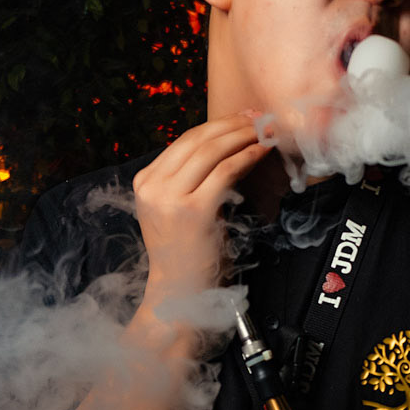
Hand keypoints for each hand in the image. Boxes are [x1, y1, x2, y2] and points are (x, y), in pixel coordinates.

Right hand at [129, 114, 269, 299]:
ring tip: (264, 130)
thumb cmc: (184, 252)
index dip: (216, 125)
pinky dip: (246, 157)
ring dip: (242, 136)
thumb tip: (223, 143)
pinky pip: (225, 172)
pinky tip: (261, 151)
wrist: (178, 292)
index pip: (183, 142)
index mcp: (145, 181)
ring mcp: (170, 198)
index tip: (241, 118)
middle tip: (257, 118)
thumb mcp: (173, 208)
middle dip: (231, 125)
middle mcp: (152, 186)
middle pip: (196, 140)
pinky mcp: (193, 211)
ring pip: (211, 151)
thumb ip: (187, 178)